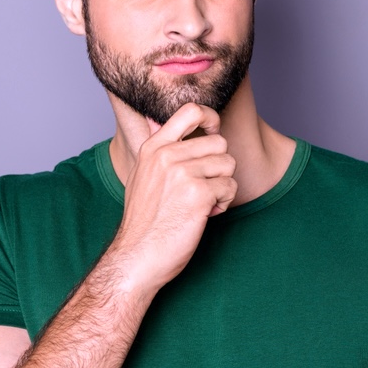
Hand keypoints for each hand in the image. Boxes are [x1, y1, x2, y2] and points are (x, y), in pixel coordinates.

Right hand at [111, 103, 236, 294]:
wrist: (137, 256)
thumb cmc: (144, 222)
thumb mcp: (142, 175)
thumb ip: (158, 150)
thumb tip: (162, 122)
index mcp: (153, 148)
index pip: (191, 111)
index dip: (211, 118)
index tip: (213, 133)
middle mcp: (167, 155)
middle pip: (219, 142)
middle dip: (219, 166)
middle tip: (205, 187)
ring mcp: (182, 173)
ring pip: (228, 164)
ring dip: (223, 186)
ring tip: (204, 203)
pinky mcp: (198, 194)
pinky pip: (230, 187)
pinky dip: (224, 203)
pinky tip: (206, 215)